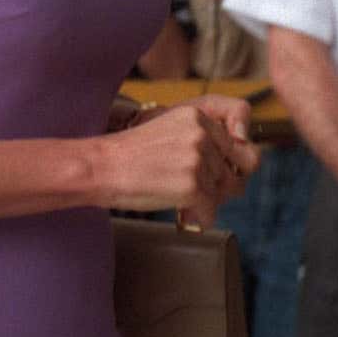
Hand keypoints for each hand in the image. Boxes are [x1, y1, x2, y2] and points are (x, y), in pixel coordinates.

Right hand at [106, 96, 257, 223]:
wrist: (100, 167)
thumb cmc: (130, 156)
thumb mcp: (170, 132)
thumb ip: (202, 142)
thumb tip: (236, 174)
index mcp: (198, 116)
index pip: (237, 147)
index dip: (227, 168)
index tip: (215, 179)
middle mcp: (202, 134)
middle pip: (232, 173)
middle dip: (217, 189)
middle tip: (198, 196)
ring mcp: (198, 160)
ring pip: (221, 194)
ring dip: (205, 204)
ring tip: (181, 203)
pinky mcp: (192, 186)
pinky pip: (210, 212)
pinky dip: (198, 219)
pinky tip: (182, 215)